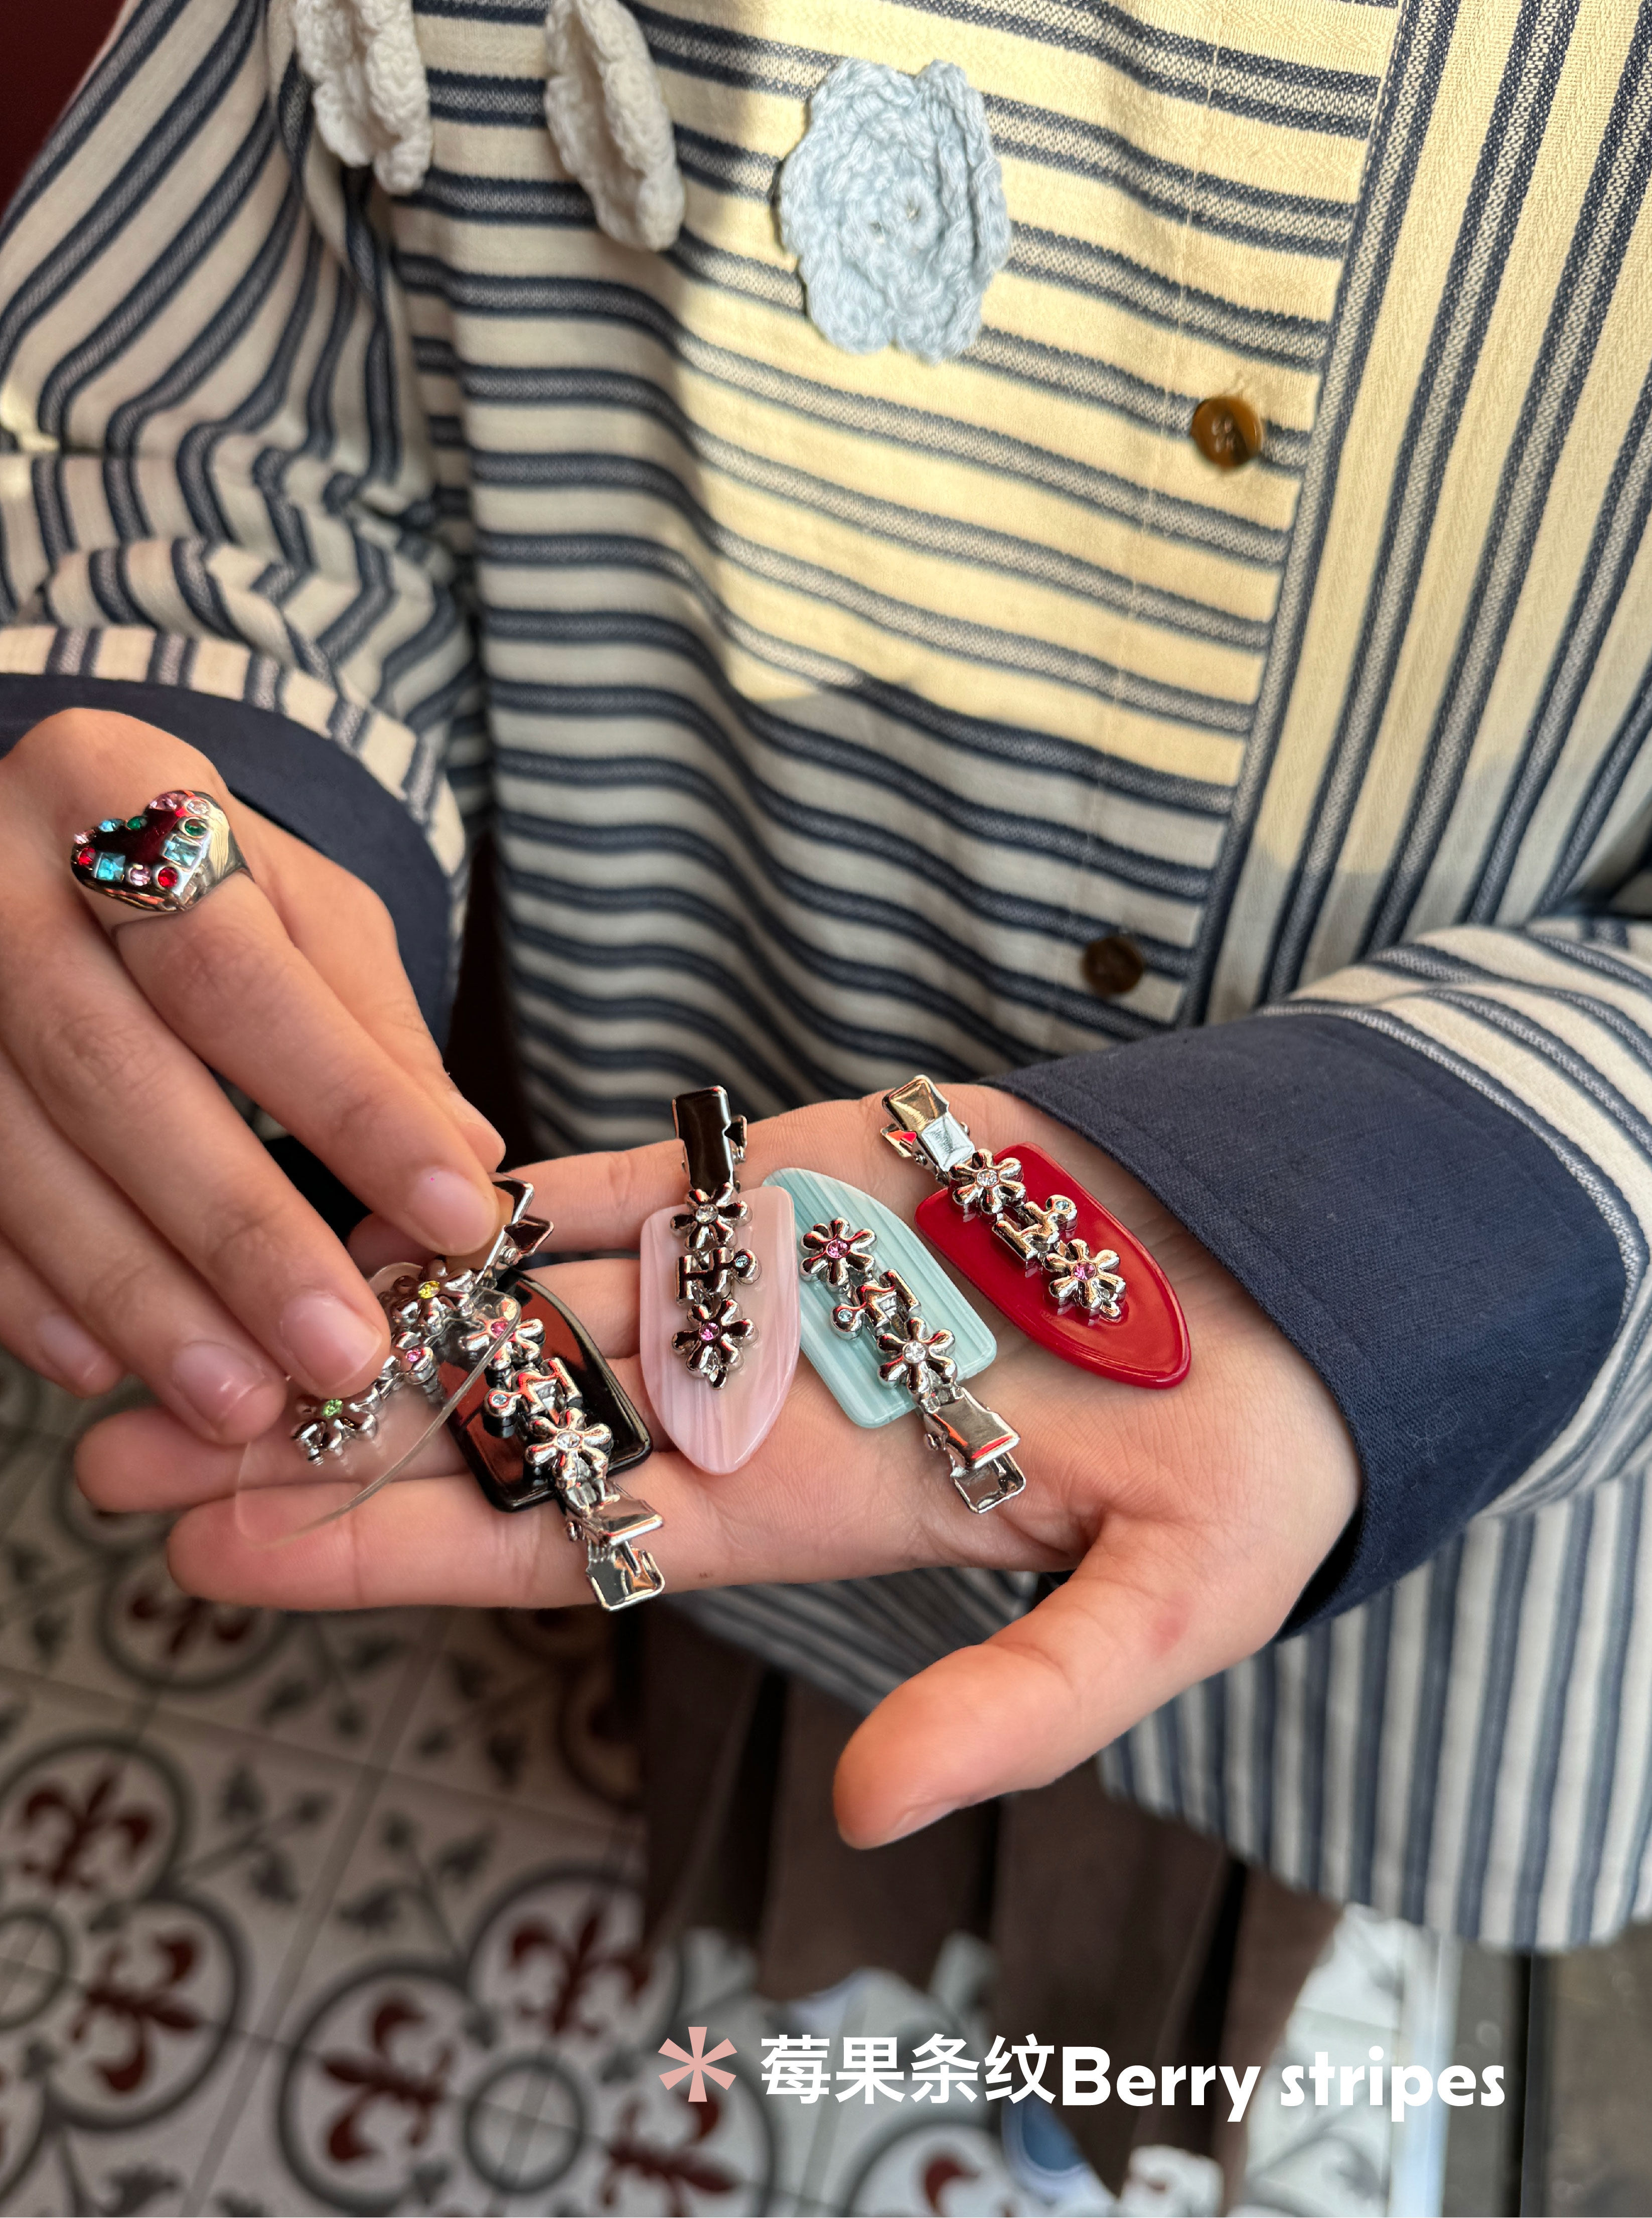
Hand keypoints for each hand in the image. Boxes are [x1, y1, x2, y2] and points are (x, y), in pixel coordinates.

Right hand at [0, 709, 504, 1438]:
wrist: (43, 840)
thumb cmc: (201, 884)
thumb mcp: (303, 910)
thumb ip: (376, 1030)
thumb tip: (465, 1161)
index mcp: (114, 792)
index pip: (239, 971)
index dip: (349, 1102)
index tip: (455, 1215)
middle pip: (114, 1073)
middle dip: (237, 1232)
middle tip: (341, 1353)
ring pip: (21, 1156)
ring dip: (138, 1297)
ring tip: (243, 1400)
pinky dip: (28, 1298)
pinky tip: (104, 1369)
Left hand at [76, 1087, 1358, 1842]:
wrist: (1288, 1292)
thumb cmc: (1241, 1470)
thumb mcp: (1157, 1613)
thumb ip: (1016, 1708)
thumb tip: (880, 1815)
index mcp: (793, 1513)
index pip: (549, 1541)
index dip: (383, 1551)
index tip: (219, 1556)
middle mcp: (736, 1405)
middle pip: (481, 1425)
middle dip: (310, 1442)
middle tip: (109, 1458)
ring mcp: (750, 1284)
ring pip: (516, 1296)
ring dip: (362, 1308)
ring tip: (187, 1321)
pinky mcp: (787, 1173)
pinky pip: (613, 1182)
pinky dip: (493, 1190)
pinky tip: (365, 1197)